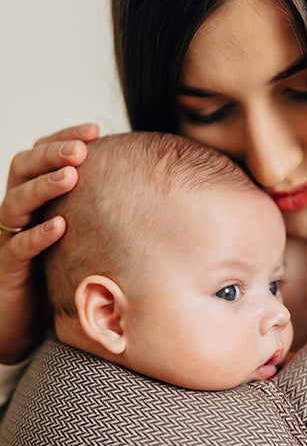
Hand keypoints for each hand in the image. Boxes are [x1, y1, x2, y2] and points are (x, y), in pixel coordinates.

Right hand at [0, 123, 98, 363]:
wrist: (25, 316)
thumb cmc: (58, 265)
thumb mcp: (80, 228)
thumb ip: (101, 203)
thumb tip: (153, 180)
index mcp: (33, 193)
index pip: (40, 151)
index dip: (64, 136)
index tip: (96, 129)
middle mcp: (18, 209)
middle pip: (22, 167)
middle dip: (52, 153)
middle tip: (81, 149)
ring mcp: (9, 236)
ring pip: (15, 201)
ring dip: (44, 186)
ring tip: (71, 176)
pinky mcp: (8, 268)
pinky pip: (17, 247)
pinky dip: (37, 234)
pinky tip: (60, 226)